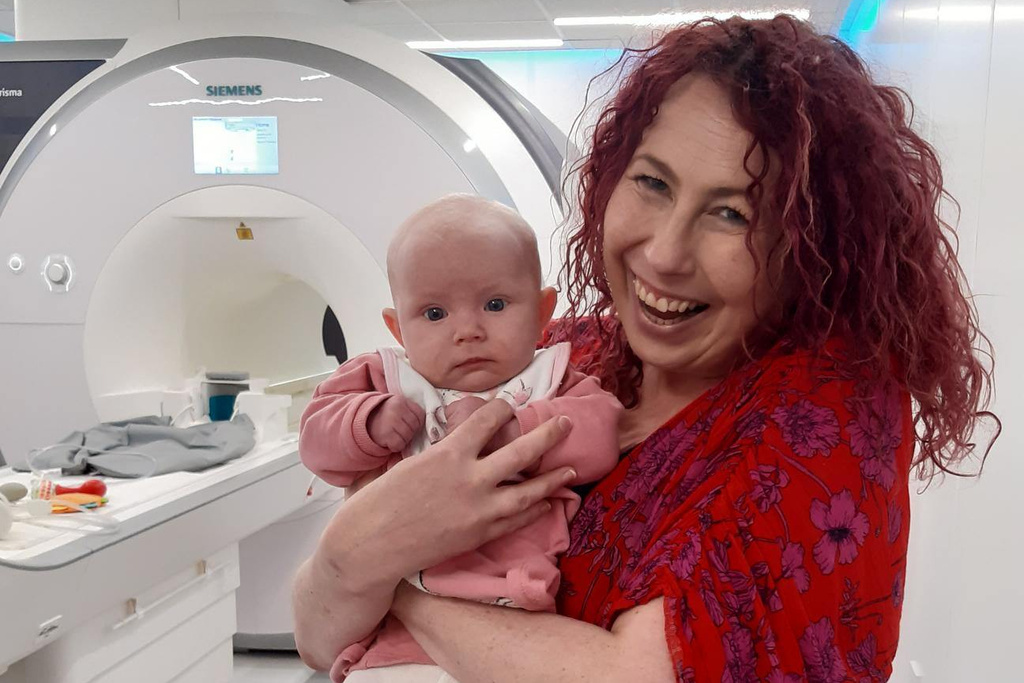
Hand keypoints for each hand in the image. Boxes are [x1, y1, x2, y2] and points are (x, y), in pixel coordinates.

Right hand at [318, 401, 575, 589]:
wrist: (370, 545)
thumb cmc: (380, 501)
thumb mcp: (410, 463)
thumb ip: (441, 454)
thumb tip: (456, 443)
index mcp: (448, 453)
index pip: (487, 420)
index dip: (502, 409)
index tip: (509, 407)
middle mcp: (470, 478)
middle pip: (521, 452)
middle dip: (547, 435)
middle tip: (566, 424)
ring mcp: (478, 510)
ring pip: (527, 491)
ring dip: (551, 479)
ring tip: (570, 469)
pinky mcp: (478, 535)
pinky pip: (516, 520)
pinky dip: (534, 510)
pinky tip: (546, 502)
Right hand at [367, 395, 425, 451]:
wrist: (362, 422)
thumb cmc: (385, 416)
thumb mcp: (397, 406)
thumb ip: (410, 411)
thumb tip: (431, 424)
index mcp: (401, 401)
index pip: (420, 415)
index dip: (417, 423)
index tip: (408, 424)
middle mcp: (396, 410)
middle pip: (415, 427)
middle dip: (410, 432)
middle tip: (399, 431)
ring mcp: (391, 422)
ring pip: (408, 437)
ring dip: (403, 440)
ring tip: (394, 435)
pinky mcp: (386, 434)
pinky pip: (399, 445)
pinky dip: (396, 446)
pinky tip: (389, 441)